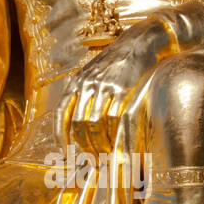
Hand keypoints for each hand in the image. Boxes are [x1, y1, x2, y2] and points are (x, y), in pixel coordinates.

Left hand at [56, 15, 174, 154]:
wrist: (142, 41)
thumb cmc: (118, 62)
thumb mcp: (94, 73)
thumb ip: (82, 93)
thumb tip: (74, 122)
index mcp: (77, 82)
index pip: (61, 115)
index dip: (61, 138)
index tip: (65, 155)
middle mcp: (87, 84)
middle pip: (78, 124)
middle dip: (83, 147)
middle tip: (90, 162)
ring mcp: (105, 86)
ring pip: (95, 124)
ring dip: (99, 145)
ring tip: (104, 158)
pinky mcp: (124, 89)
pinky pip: (115, 119)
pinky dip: (114, 136)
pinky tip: (118, 146)